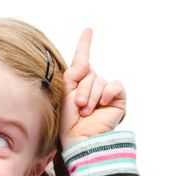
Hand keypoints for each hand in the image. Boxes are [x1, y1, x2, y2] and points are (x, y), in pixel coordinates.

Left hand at [60, 29, 125, 148]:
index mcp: (78, 83)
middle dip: (82, 88)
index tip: (88, 30)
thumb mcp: (64, 94)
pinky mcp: (117, 100)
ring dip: (91, 95)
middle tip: (78, 105)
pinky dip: (107, 92)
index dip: (85, 44)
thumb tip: (84, 63)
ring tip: (85, 111)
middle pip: (89, 72)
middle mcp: (92, 86)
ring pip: (100, 80)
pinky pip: (115, 85)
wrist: (79, 140)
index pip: (82, 60)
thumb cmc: (67, 121)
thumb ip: (72, 76)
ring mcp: (105, 93)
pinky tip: (102, 103)